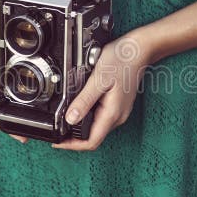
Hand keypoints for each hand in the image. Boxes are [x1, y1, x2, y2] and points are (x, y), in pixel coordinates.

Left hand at [52, 32, 150, 150]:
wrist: (138, 50)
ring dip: (80, 126)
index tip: (58, 142)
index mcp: (112, 113)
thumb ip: (84, 101)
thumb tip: (70, 119)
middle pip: (93, 137)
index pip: (91, 141)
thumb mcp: (98, 79)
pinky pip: (100, 117)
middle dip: (73, 138)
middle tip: (57, 131)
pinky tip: (79, 108)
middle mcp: (117, 116)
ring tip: (64, 119)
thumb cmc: (122, 60)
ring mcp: (118, 111)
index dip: (72, 145)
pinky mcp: (117, 105)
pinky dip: (87, 116)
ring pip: (96, 127)